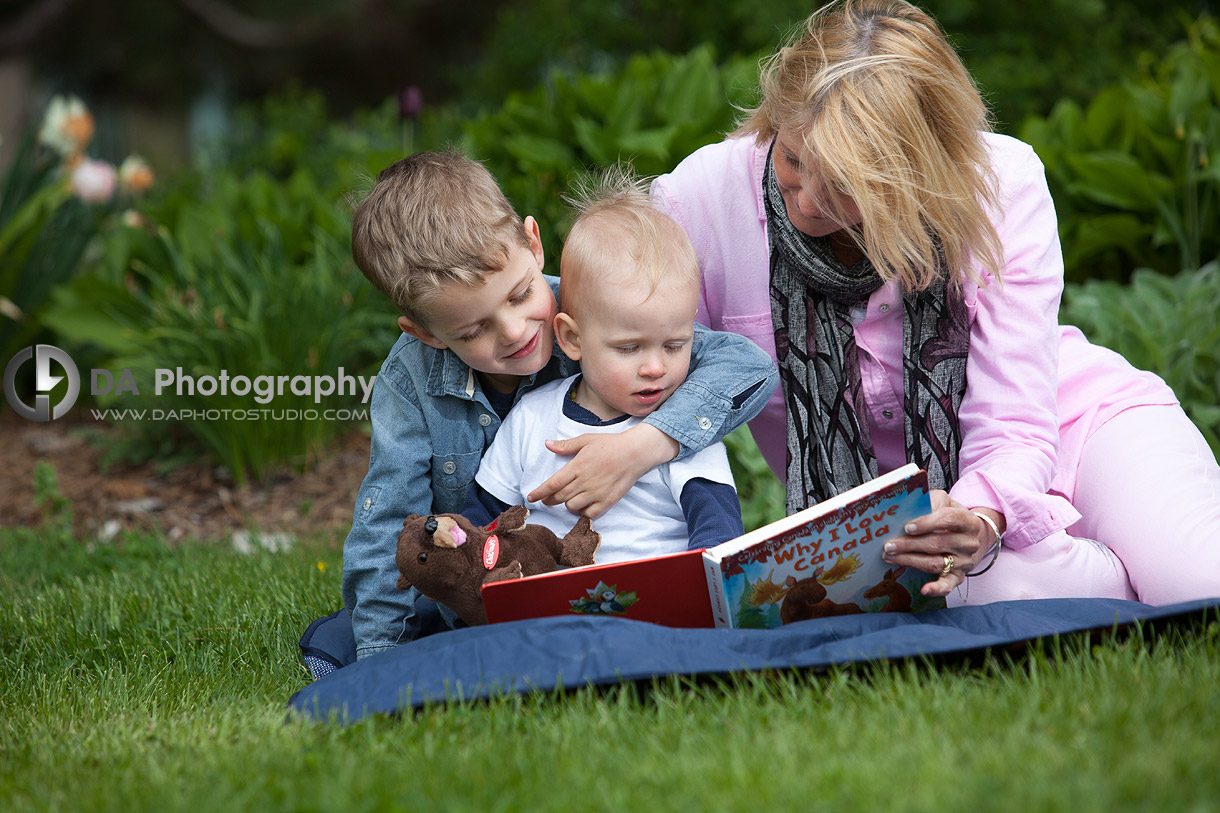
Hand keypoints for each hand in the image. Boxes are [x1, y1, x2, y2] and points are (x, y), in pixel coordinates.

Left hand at [526, 423, 678, 518]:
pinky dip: (583, 512)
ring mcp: (596, 493)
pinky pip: (589, 514)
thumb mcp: (586, 439)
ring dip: (567, 504)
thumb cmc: (610, 444)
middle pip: (559, 497)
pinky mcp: (607, 501)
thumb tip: (547, 444)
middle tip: (547, 499)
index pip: (552, 484)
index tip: (531, 497)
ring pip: (572, 506)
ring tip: (569, 499)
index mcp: (577, 466)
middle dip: (549, 500)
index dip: (539, 492)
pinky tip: (583, 506)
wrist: (635, 452)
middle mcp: (584, 481)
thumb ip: (565, 445)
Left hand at [880, 490, 1003, 597]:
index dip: (927, 523)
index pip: (948, 519)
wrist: (973, 536)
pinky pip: (948, 585)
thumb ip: (930, 502)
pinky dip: (936, 588)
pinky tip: (924, 590)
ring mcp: (964, 561)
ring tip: (890, 557)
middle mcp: (969, 543)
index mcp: (967, 521)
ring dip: (910, 561)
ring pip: (935, 563)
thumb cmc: (951, 517)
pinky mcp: (958, 576)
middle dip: (909, 545)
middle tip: (888, 545)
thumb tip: (907, 507)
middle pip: (937, 543)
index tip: (907, 527)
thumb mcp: (945, 503)